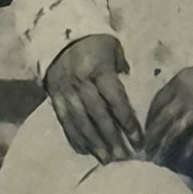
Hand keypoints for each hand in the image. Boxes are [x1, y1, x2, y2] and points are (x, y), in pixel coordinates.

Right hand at [44, 34, 141, 161]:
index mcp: (97, 68)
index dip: (126, 120)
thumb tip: (134, 92)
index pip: (114, 98)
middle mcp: (80, 81)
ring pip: (80, 121)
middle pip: (97, 114)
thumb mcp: (113, 48)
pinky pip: (64, 120)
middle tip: (123, 158)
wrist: (60, 33)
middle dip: (111, 138)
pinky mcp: (54, 96)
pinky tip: (85, 151)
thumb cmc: (95, 41)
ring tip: (106, 160)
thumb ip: (123, 70)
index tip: (138, 139)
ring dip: (94, 143)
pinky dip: (74, 137)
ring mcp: (65, 90)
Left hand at [142, 62, 192, 173]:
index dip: (150, 120)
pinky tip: (184, 159)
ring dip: (166, 147)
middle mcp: (186, 94)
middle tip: (148, 152)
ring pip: (176, 131)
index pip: (158, 102)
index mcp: (181, 80)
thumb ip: (183, 87)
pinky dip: (188, 151)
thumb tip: (168, 105)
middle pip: (163, 120)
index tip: (146, 132)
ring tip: (161, 161)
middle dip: (154, 137)